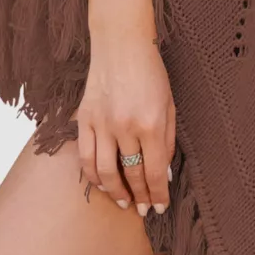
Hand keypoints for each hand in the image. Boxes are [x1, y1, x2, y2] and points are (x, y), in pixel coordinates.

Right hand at [74, 0, 175, 216]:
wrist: (121, 42)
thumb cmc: (152, 72)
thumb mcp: (170, 105)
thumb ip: (168, 140)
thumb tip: (165, 174)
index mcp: (152, 123)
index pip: (155, 173)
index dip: (158, 195)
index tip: (160, 208)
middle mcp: (125, 127)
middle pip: (131, 175)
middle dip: (140, 197)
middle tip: (144, 211)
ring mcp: (101, 124)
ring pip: (104, 172)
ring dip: (115, 193)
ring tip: (125, 203)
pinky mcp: (84, 118)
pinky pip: (84, 157)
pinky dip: (92, 176)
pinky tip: (102, 185)